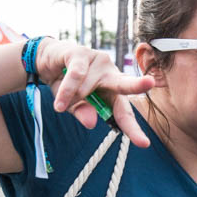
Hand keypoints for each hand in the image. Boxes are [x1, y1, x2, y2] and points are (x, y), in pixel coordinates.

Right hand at [37, 41, 154, 148]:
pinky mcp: (81, 53)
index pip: (124, 111)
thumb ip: (83, 113)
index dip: (133, 128)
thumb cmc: (65, 85)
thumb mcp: (73, 105)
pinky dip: (67, 91)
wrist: (46, 62)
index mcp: (112, 90)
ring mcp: (97, 61)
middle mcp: (110, 74)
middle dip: (136, 85)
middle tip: (149, 83)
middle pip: (124, 84)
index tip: (143, 143)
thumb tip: (91, 123)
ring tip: (60, 104)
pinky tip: (60, 103)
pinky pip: (76, 75)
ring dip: (72, 99)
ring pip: (88, 87)